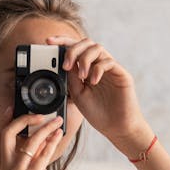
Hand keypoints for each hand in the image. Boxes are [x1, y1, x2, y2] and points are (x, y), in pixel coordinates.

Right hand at [0, 108, 63, 169]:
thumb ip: (30, 158)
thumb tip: (40, 137)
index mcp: (5, 165)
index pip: (0, 137)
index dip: (6, 120)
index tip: (14, 108)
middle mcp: (7, 167)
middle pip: (7, 133)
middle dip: (23, 119)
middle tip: (40, 113)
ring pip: (30, 141)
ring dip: (45, 128)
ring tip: (58, 121)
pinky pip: (43, 153)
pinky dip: (52, 141)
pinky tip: (59, 135)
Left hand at [46, 35, 152, 152]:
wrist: (116, 128)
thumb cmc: (98, 113)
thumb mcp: (77, 94)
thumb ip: (71, 78)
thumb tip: (64, 62)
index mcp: (86, 69)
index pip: (75, 49)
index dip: (62, 41)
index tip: (48, 41)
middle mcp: (98, 66)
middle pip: (86, 43)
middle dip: (73, 49)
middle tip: (66, 65)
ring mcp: (110, 69)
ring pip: (97, 48)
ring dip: (84, 59)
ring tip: (82, 76)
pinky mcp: (121, 74)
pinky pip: (109, 62)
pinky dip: (98, 69)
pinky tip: (94, 81)